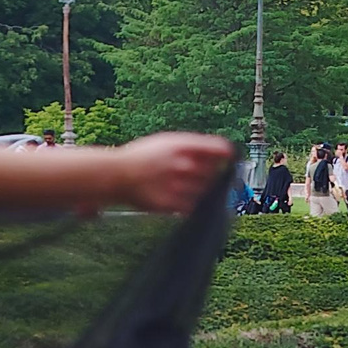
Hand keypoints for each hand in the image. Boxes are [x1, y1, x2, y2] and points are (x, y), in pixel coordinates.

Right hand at [114, 133, 234, 212]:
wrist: (117, 175)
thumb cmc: (141, 156)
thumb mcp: (167, 141)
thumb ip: (192, 147)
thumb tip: (219, 153)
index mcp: (183, 145)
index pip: (220, 149)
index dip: (228, 155)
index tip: (231, 159)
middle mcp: (183, 164)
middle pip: (215, 172)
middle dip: (211, 174)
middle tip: (196, 175)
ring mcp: (178, 185)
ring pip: (205, 191)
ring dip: (201, 190)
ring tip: (182, 185)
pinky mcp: (171, 203)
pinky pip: (193, 206)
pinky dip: (192, 204)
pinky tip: (179, 196)